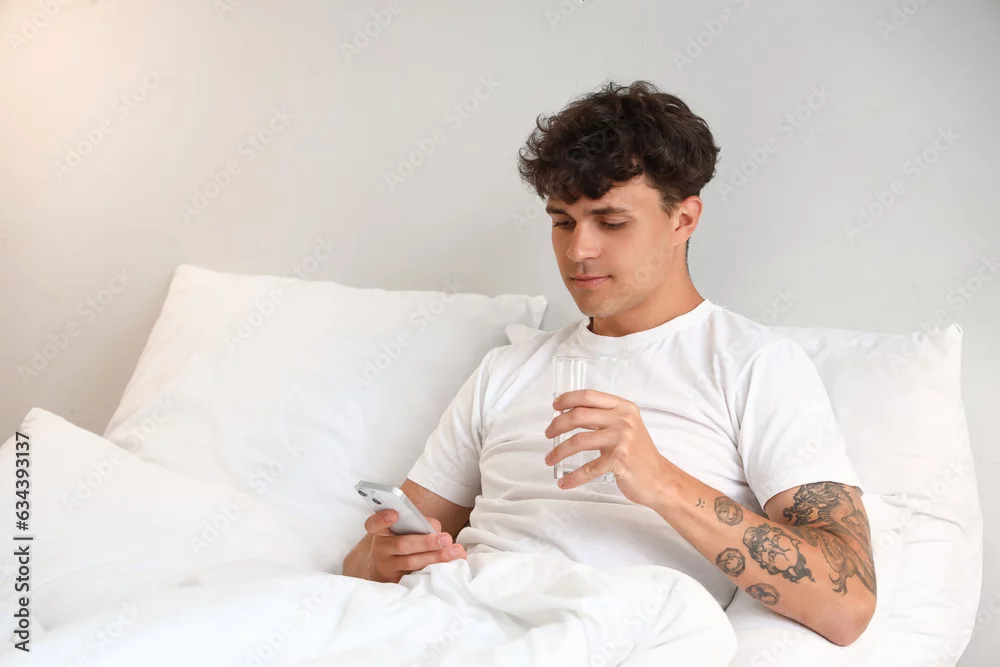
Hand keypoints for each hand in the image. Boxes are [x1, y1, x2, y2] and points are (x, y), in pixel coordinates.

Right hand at [361, 510, 466, 583]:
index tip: (395, 514)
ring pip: (411, 562)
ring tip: (454, 552)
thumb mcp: (401, 529)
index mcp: (380, 531)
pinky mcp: (397, 582)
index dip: (383, 519)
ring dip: (436, 557)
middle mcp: (381, 548)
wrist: (384, 567)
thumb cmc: (399, 541)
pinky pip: (417, 576)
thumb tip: (437, 530)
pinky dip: (435, 569)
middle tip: (446, 539)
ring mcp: (388, 567)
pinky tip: (450, 565)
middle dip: (426, 542)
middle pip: (402, 544)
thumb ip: (417, 524)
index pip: (374, 524)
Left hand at [543, 389, 675, 507]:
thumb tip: (570, 414)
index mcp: (623, 407)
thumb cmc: (639, 454)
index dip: (567, 399)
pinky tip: (564, 482)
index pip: (589, 396)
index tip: (554, 407)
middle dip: (557, 425)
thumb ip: (603, 418)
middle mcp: (623, 420)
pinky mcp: (619, 460)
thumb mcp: (626, 427)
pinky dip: (573, 477)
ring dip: (559, 451)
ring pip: (578, 441)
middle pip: (578, 415)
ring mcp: (622, 439)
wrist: (660, 479)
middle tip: (548, 434)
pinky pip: (588, 468)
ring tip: (549, 459)